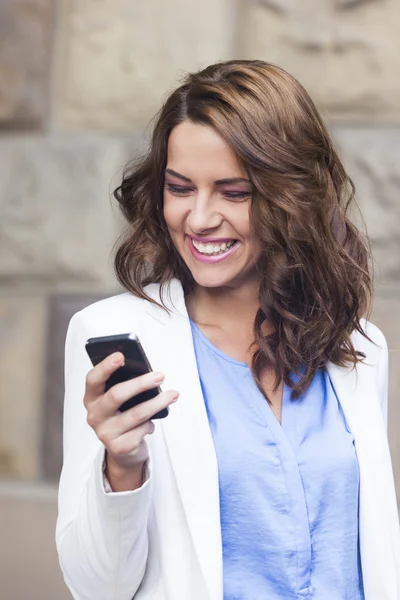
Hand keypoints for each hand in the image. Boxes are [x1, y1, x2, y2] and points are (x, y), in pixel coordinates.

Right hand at [84, 352, 177, 487]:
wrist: (123, 452)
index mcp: (91, 398)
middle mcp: (94, 415)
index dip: (105, 366)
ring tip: (173, 394)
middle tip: (160, 375)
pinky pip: (142, 429)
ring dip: (158, 402)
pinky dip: (151, 424)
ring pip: (136, 413)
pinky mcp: (119, 447)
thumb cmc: (123, 416)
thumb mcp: (120, 401)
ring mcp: (105, 433)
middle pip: (116, 394)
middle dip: (141, 383)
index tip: (121, 355)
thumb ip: (124, 386)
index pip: (93, 379)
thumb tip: (147, 372)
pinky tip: (151, 424)